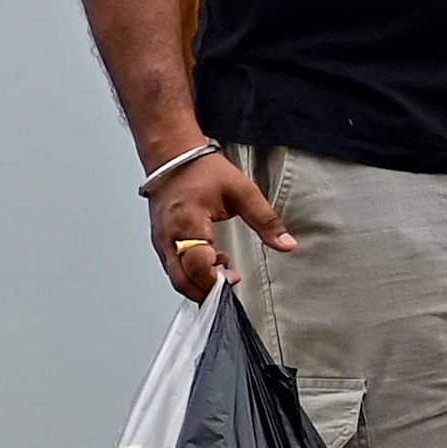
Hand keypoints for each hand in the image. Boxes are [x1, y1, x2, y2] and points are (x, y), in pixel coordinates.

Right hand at [146, 149, 285, 300]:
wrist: (172, 156)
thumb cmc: (200, 171)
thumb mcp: (242, 191)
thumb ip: (265, 220)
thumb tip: (286, 243)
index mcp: (188, 223)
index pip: (198, 266)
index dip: (216, 279)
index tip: (235, 277)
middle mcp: (169, 236)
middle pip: (182, 281)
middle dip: (206, 290)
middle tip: (229, 284)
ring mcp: (161, 240)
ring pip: (175, 277)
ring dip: (199, 282)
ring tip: (223, 269)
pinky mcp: (159, 241)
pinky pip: (172, 267)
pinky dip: (190, 273)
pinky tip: (210, 261)